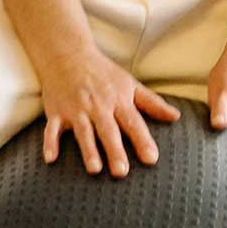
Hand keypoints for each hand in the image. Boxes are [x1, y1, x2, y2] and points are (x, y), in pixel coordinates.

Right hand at [41, 43, 182, 175]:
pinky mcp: (56, 112)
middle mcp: (98, 107)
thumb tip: (176, 117)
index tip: (151, 159)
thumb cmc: (103, 72)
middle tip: (122, 173)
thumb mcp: (130, 84)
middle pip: (108, 131)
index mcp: (118, 101)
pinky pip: (52, 129)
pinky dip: (50, 143)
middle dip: (115, 151)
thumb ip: (152, 103)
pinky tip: (50, 159)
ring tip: (95, 169)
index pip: (133, 123)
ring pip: (83, 132)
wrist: (68, 54)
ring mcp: (76, 110)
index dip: (143, 141)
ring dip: (88, 150)